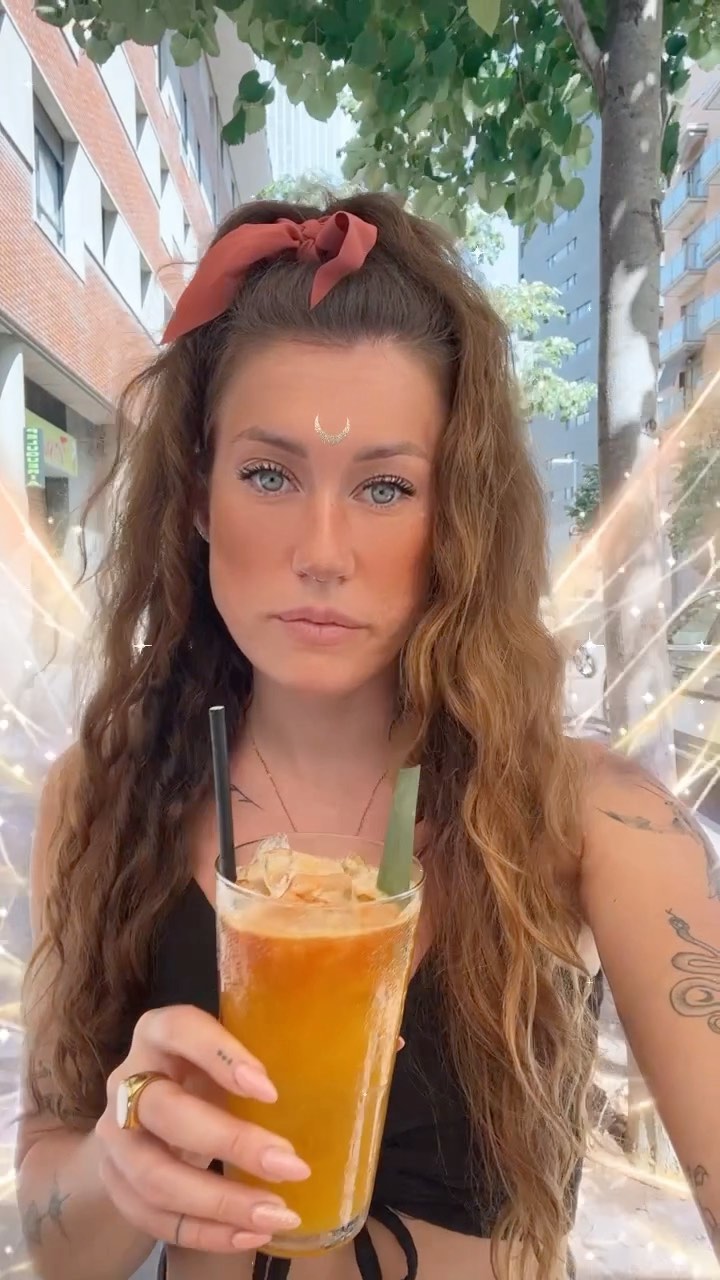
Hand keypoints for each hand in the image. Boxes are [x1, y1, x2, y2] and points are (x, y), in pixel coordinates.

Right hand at [97, 1005, 310, 1254]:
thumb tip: (365, 1065)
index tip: (269, 1089)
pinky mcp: (115, 1184)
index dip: (219, 1055)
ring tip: (278, 1213)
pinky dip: (205, 1232)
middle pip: (166, 1112)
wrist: (144, 1115)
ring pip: (155, 1175)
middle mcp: (127, 1082)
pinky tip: (250, 1235)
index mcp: (158, 1033)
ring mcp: (113, 1138)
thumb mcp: (226, 1057)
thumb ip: (268, 1059)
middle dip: (231, 1142)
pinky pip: (155, 1218)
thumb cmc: (203, 1075)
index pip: (179, 1030)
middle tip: (291, 1165)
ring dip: (220, 1202)